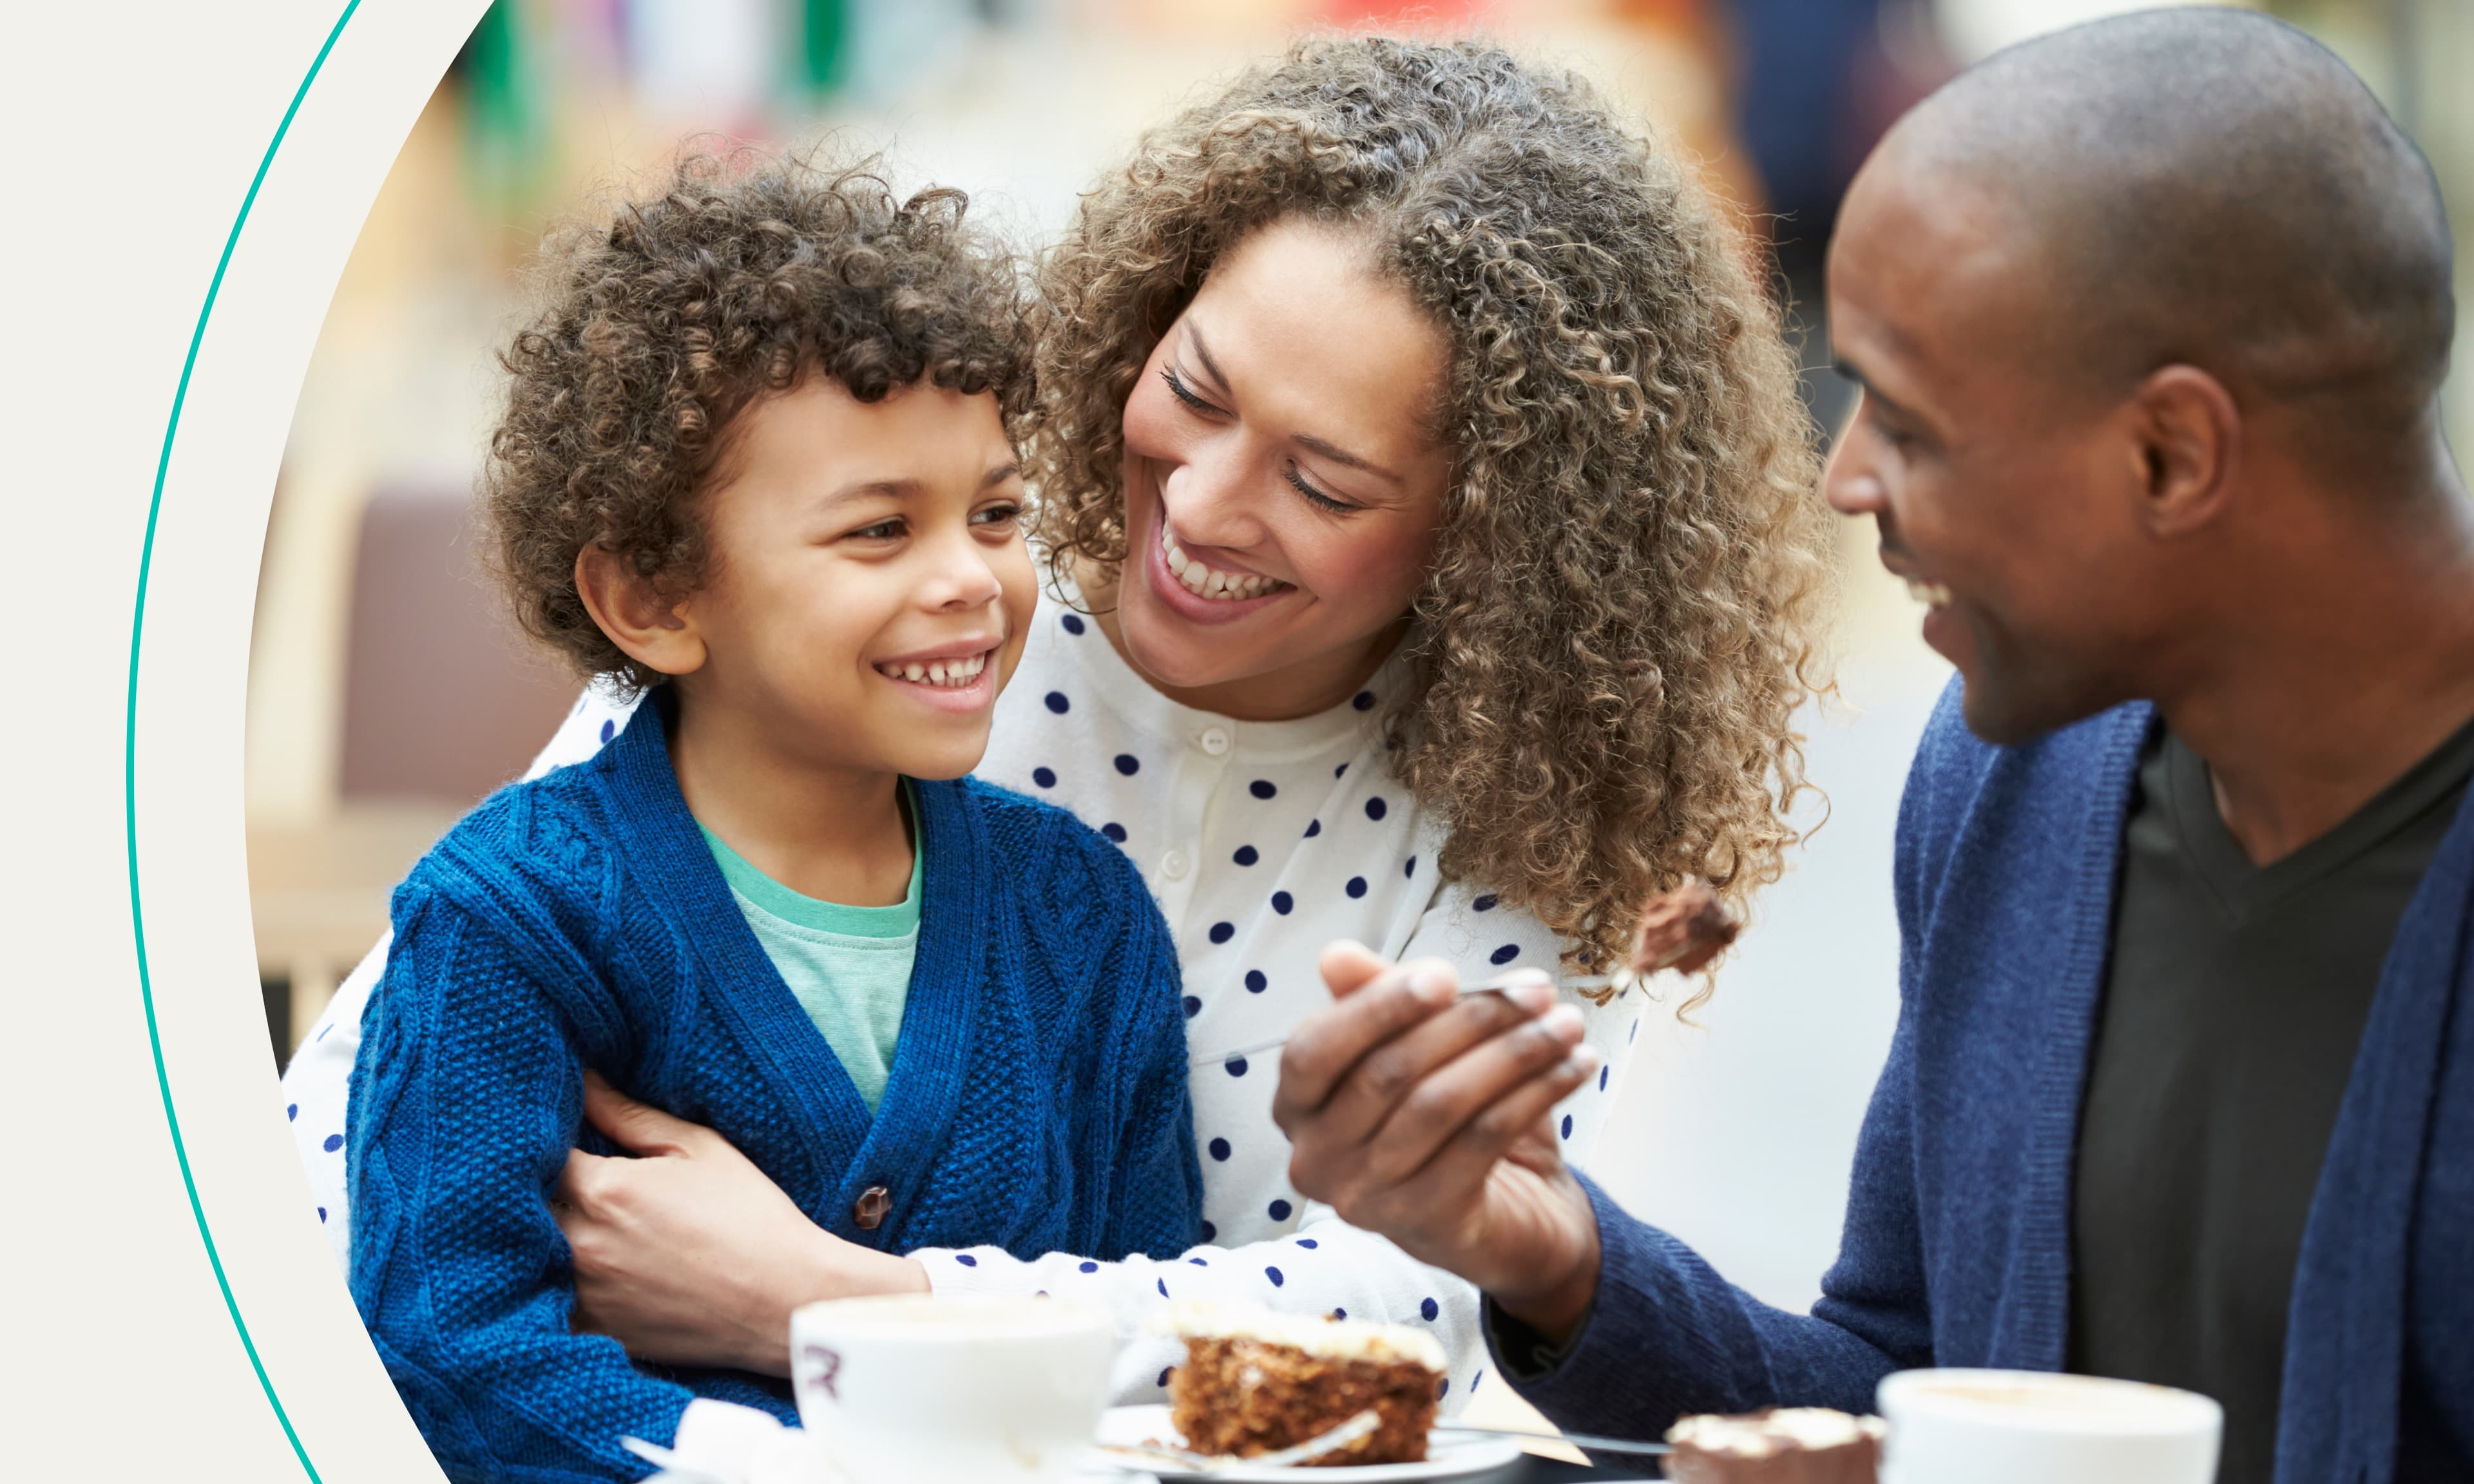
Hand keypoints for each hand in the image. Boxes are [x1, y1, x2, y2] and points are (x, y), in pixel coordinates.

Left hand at [555, 1074, 926, 1374]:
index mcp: (606, 1190)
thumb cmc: (751, 1216)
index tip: (555, 1134)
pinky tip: (573, 1271)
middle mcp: (582, 1244)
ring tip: (567, 1221)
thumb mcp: (699, 1148)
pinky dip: (549, 1287)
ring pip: (527, 1257)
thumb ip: (629, 1115)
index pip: (539, 1153)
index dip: (543, 1140)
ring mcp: (585, 1294)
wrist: (785, 1299)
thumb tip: (582, 1080)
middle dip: (532, 1189)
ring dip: (536, 1236)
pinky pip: (546, 1307)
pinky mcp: (594, 1331)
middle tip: (559, 1178)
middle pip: (523, 1207)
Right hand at [1272, 943, 1604, 1340]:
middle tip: (1536, 990)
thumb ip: (1381, 1001)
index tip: (1446, 973)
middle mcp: (1316, 1159)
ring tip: (1567, 1024)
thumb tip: (1338, 956)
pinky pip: (1482, 1140)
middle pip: (1387, 1072)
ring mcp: (1366, 1199)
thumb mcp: (1418, 1048)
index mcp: (1297, 1107)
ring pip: (1440, 1104)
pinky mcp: (1425, 1223)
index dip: (1376, 1007)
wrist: (1510, 1218)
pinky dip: (1536, 1093)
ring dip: (1514, 1053)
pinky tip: (1575, 1066)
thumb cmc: (1449, 1118)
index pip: (1314, 1050)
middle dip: (1470, 1020)